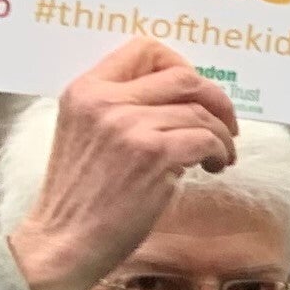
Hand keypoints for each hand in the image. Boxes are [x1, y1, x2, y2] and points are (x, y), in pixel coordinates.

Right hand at [4, 42, 237, 289]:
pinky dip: (220, 152)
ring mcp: (130, 126)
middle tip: (225, 123)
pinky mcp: (153, 154)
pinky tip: (212, 167)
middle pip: (184, 76)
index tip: (194, 91)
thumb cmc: (81, 195)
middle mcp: (105, 100)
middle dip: (215, 98)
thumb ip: (118, 107)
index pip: (144, 49)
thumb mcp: (84, 133)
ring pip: (201, 111)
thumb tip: (179, 93)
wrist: (64, 241)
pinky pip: (207, 138)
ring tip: (217, 155)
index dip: (180, 65)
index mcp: (86, 89)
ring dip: (221, 134)